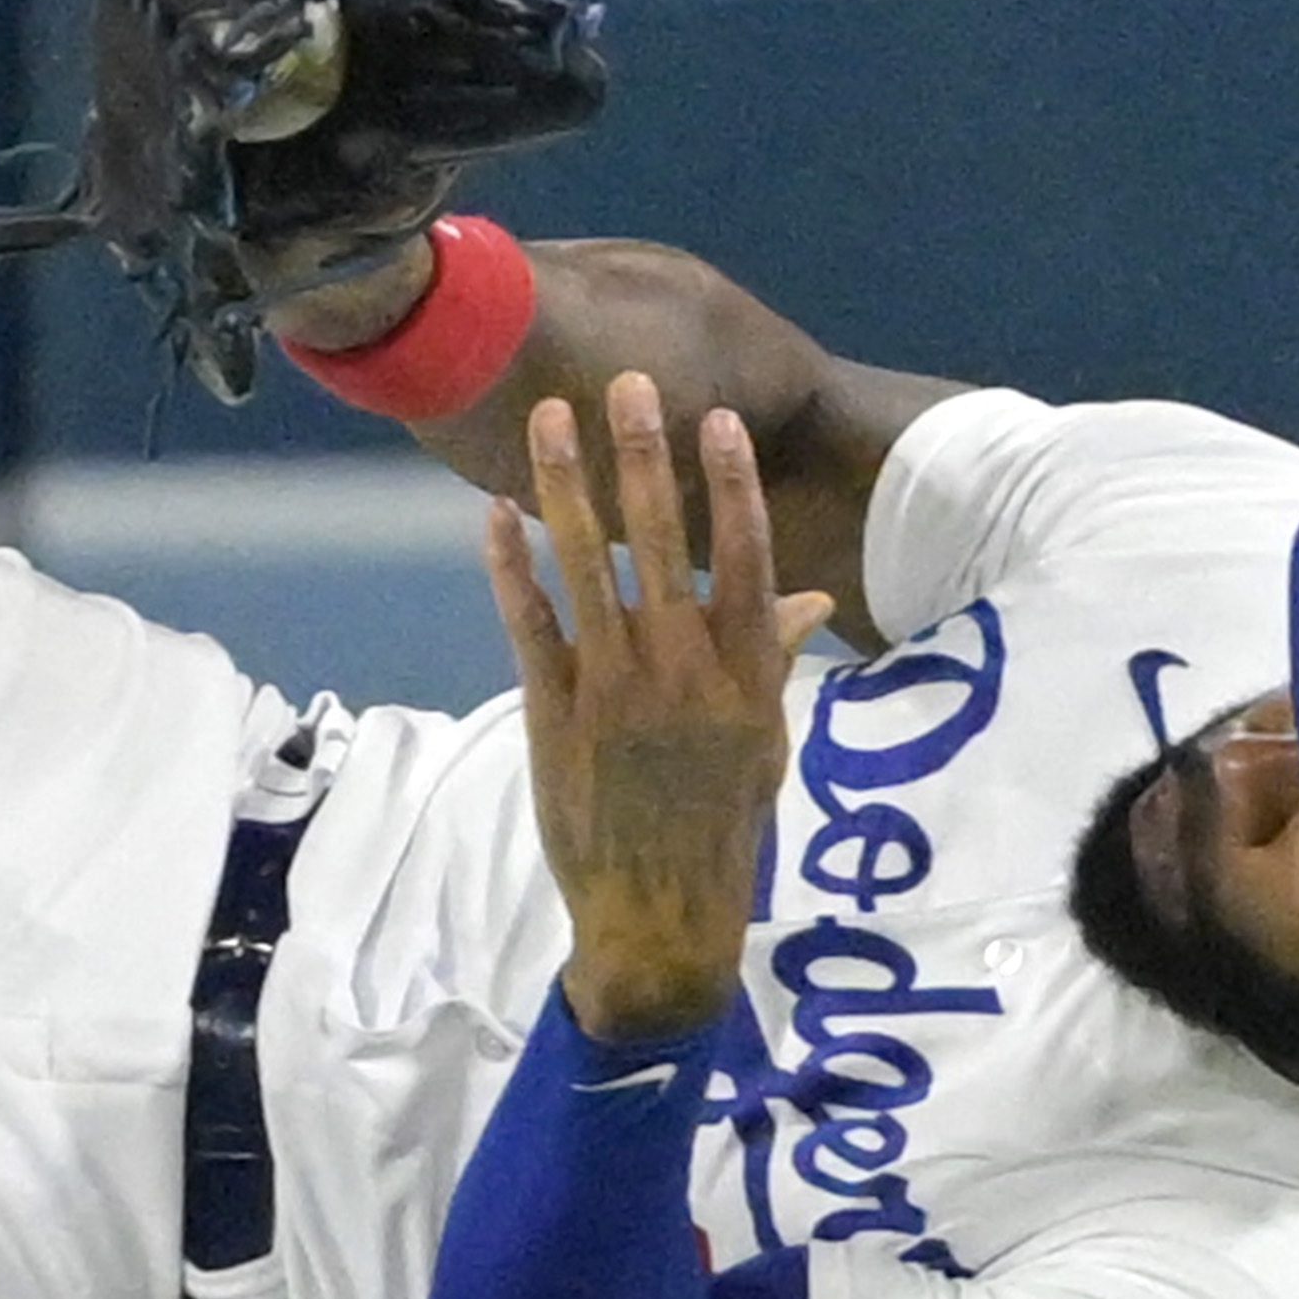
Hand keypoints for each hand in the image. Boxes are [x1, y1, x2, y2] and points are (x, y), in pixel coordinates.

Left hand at [485, 371, 837, 1044]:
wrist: (660, 916)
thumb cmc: (721, 827)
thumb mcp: (765, 744)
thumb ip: (773, 661)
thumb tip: (803, 595)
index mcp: (745, 675)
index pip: (743, 558)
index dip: (731, 485)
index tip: (718, 420)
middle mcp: (684, 672)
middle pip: (665, 544)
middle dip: (645, 457)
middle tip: (631, 382)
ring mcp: (615, 690)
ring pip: (589, 567)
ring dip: (566, 486)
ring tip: (550, 419)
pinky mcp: (554, 714)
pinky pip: (530, 625)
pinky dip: (510, 568)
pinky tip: (495, 515)